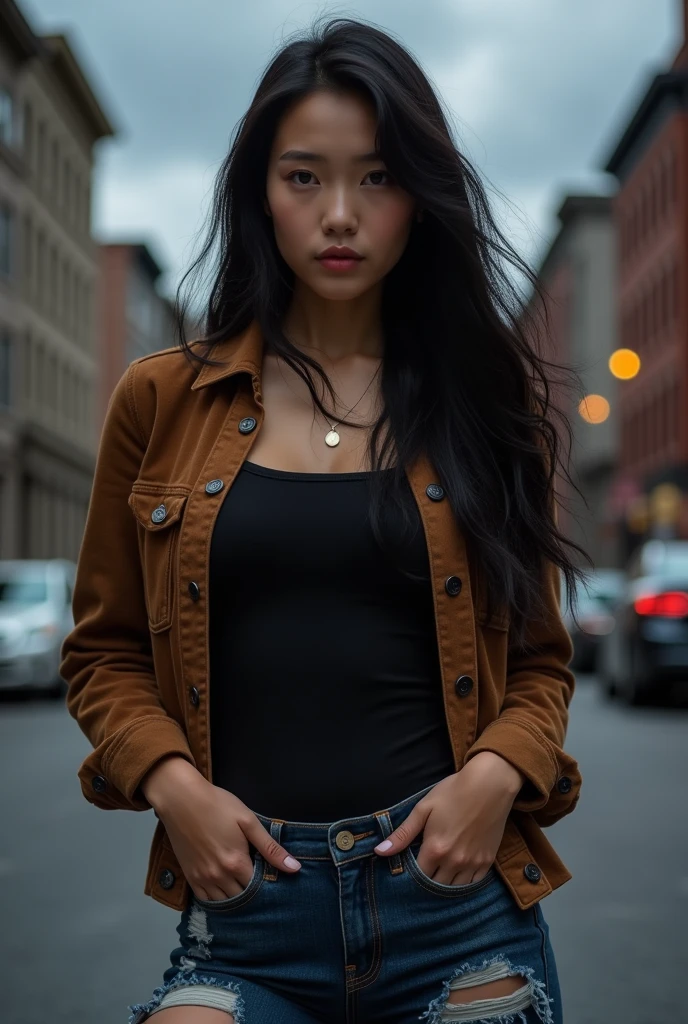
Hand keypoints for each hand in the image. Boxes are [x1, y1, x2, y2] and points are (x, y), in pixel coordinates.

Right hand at [140, 756, 301, 900]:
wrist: (181, 799)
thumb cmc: (217, 805)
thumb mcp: (247, 821)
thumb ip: (270, 847)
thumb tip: (295, 868)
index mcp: (236, 863)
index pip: (258, 887)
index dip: (267, 884)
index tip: (273, 877)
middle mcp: (219, 876)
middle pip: (242, 898)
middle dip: (253, 894)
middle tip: (260, 883)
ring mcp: (202, 879)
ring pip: (224, 903)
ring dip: (236, 899)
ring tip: (245, 889)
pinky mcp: (189, 877)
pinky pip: (205, 901)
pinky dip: (218, 901)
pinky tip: (226, 893)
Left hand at [373, 753, 523, 884]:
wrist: (489, 785)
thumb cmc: (453, 792)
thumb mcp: (424, 809)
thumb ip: (402, 834)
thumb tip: (379, 852)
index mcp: (435, 849)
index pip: (417, 877)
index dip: (411, 875)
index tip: (408, 869)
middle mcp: (454, 862)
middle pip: (435, 886)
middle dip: (427, 882)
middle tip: (424, 870)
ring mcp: (472, 863)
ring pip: (454, 889)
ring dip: (445, 884)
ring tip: (439, 874)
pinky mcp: (487, 862)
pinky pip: (473, 884)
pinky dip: (463, 883)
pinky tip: (457, 873)